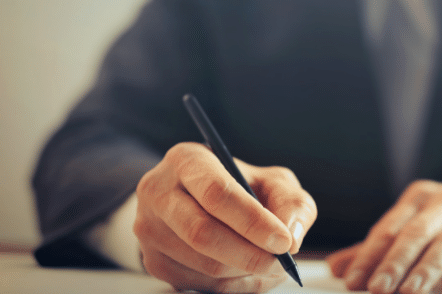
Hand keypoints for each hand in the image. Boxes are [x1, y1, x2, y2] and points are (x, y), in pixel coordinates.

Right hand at [134, 142, 316, 292]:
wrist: (199, 200)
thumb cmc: (242, 188)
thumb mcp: (272, 181)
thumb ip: (291, 202)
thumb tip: (292, 236)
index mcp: (187, 160)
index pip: (216, 193)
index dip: (253, 221)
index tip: (284, 241)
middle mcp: (158, 191)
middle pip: (202, 233)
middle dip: (250, 254)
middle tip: (281, 262)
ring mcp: (150, 229)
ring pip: (202, 264)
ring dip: (245, 272)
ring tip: (271, 265)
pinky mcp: (153, 261)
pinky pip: (197, 284)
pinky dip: (232, 285)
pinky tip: (248, 272)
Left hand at [326, 180, 441, 293]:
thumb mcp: (417, 231)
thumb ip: (379, 249)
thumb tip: (337, 267)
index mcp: (420, 197)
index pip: (389, 228)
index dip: (369, 256)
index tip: (353, 281)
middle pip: (416, 233)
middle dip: (395, 263)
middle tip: (377, 289)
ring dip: (427, 269)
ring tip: (410, 292)